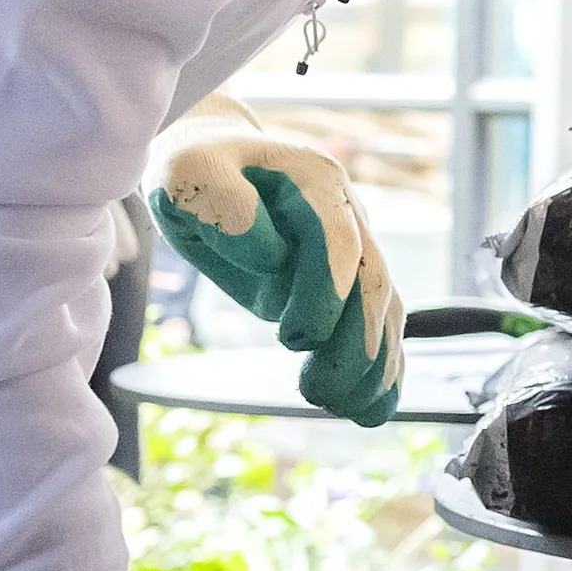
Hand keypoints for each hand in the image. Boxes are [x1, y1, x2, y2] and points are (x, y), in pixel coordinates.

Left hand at [153, 96, 402, 423]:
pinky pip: (376, 325)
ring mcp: (353, 248)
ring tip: (349, 409)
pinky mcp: (344, 282)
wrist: (213, 161)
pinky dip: (381, 368)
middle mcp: (347, 213)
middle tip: (319, 391)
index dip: (325, 295)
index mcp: (315, 181)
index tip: (294, 339)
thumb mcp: (187, 172)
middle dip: (356, 344)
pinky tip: (372, 408)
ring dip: (374, 364)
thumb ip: (223, 206)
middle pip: (373, 283)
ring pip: (383, 309)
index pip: (339, 243)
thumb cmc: (196, 167)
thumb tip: (274, 255)